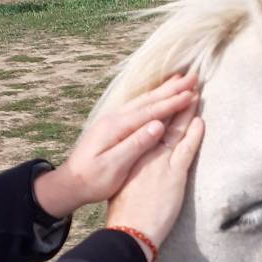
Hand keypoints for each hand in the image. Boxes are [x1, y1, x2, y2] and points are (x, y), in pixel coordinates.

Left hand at [33, 73, 198, 218]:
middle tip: (193, 77)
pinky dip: (152, 99)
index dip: (172, 102)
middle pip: (148, 100)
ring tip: (179, 80)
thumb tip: (158, 126)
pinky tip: (157, 95)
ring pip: (143, 101)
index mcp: (116, 127)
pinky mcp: (112, 126)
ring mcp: (112, 120)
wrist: (69, 183)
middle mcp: (114, 118)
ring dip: (163, 90)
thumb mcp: (114, 166)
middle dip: (171, 89)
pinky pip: (137, 107)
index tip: (192, 94)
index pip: (150, 112)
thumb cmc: (92, 180)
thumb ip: (135, 144)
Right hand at [106, 101, 204, 260]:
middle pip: (162, 120)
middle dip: (174, 99)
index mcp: (132, 153)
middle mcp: (145, 153)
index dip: (158, 106)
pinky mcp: (174, 175)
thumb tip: (139, 161)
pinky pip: (187, 149)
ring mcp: (160, 162)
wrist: (129, 231)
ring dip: (186, 110)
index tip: (165, 90)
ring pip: (176, 130)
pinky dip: (194, 134)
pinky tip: (200, 121)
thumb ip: (134, 168)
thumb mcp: (123, 182)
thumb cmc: (124, 212)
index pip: (148, 123)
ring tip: (195, 92)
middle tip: (185, 79)